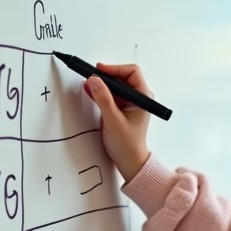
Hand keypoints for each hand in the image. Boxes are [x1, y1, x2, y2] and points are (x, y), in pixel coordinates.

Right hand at [83, 62, 151, 180]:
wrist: (128, 161)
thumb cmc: (128, 145)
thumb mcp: (114, 120)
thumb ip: (103, 99)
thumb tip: (94, 80)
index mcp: (143, 97)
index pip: (131, 72)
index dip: (115, 69)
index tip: (99, 70)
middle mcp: (137, 98)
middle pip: (121, 77)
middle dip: (106, 75)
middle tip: (91, 76)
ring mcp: (128, 103)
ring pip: (114, 86)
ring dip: (101, 83)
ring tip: (88, 82)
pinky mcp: (119, 109)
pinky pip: (109, 95)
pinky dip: (99, 92)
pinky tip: (89, 90)